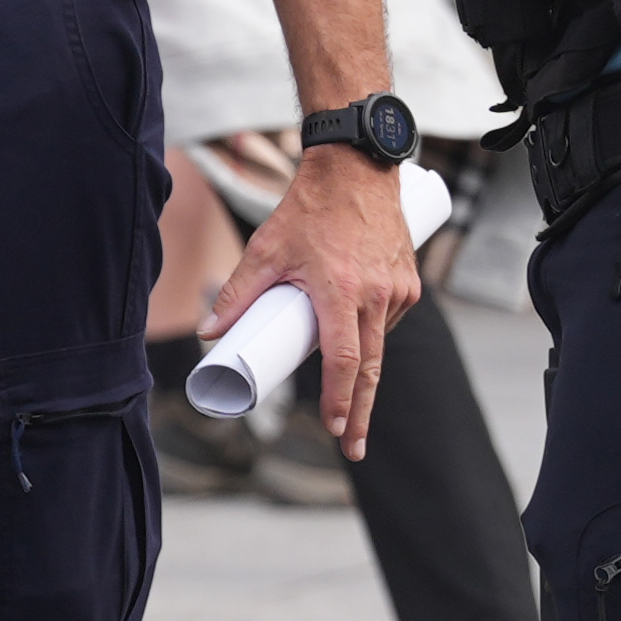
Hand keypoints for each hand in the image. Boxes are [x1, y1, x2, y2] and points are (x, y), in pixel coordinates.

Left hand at [206, 143, 418, 457]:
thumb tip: (211, 332)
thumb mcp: (265, 250)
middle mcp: (377, 295)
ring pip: (378, 345)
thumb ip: (237, 293)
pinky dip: (370, 337)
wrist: (356, 171)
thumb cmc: (307, 211)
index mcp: (342, 291)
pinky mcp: (409, 284)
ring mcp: (398, 291)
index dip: (339, 398)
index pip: (344, 359)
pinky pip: (388, 323)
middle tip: (354, 448)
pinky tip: (353, 335)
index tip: (336, 428)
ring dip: (360, 370)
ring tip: (341, 389)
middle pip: (370, 368)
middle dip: (361, 413)